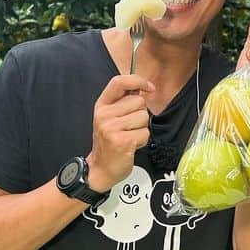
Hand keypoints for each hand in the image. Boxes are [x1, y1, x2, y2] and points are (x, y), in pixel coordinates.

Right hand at [85, 74, 153, 191]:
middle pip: (139, 101)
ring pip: (144, 117)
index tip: (149, 87)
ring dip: (141, 129)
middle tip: (129, 127)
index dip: (137, 80)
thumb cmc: (109, 143)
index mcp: (102, 105)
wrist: (100, 169)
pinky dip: (142, 141)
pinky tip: (131, 145)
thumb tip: (143, 87)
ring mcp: (111, 128)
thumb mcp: (110, 118)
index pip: (119, 82)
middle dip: (140, 114)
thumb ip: (123, 101)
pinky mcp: (122, 141)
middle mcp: (104, 115)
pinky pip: (144, 133)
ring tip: (129, 137)